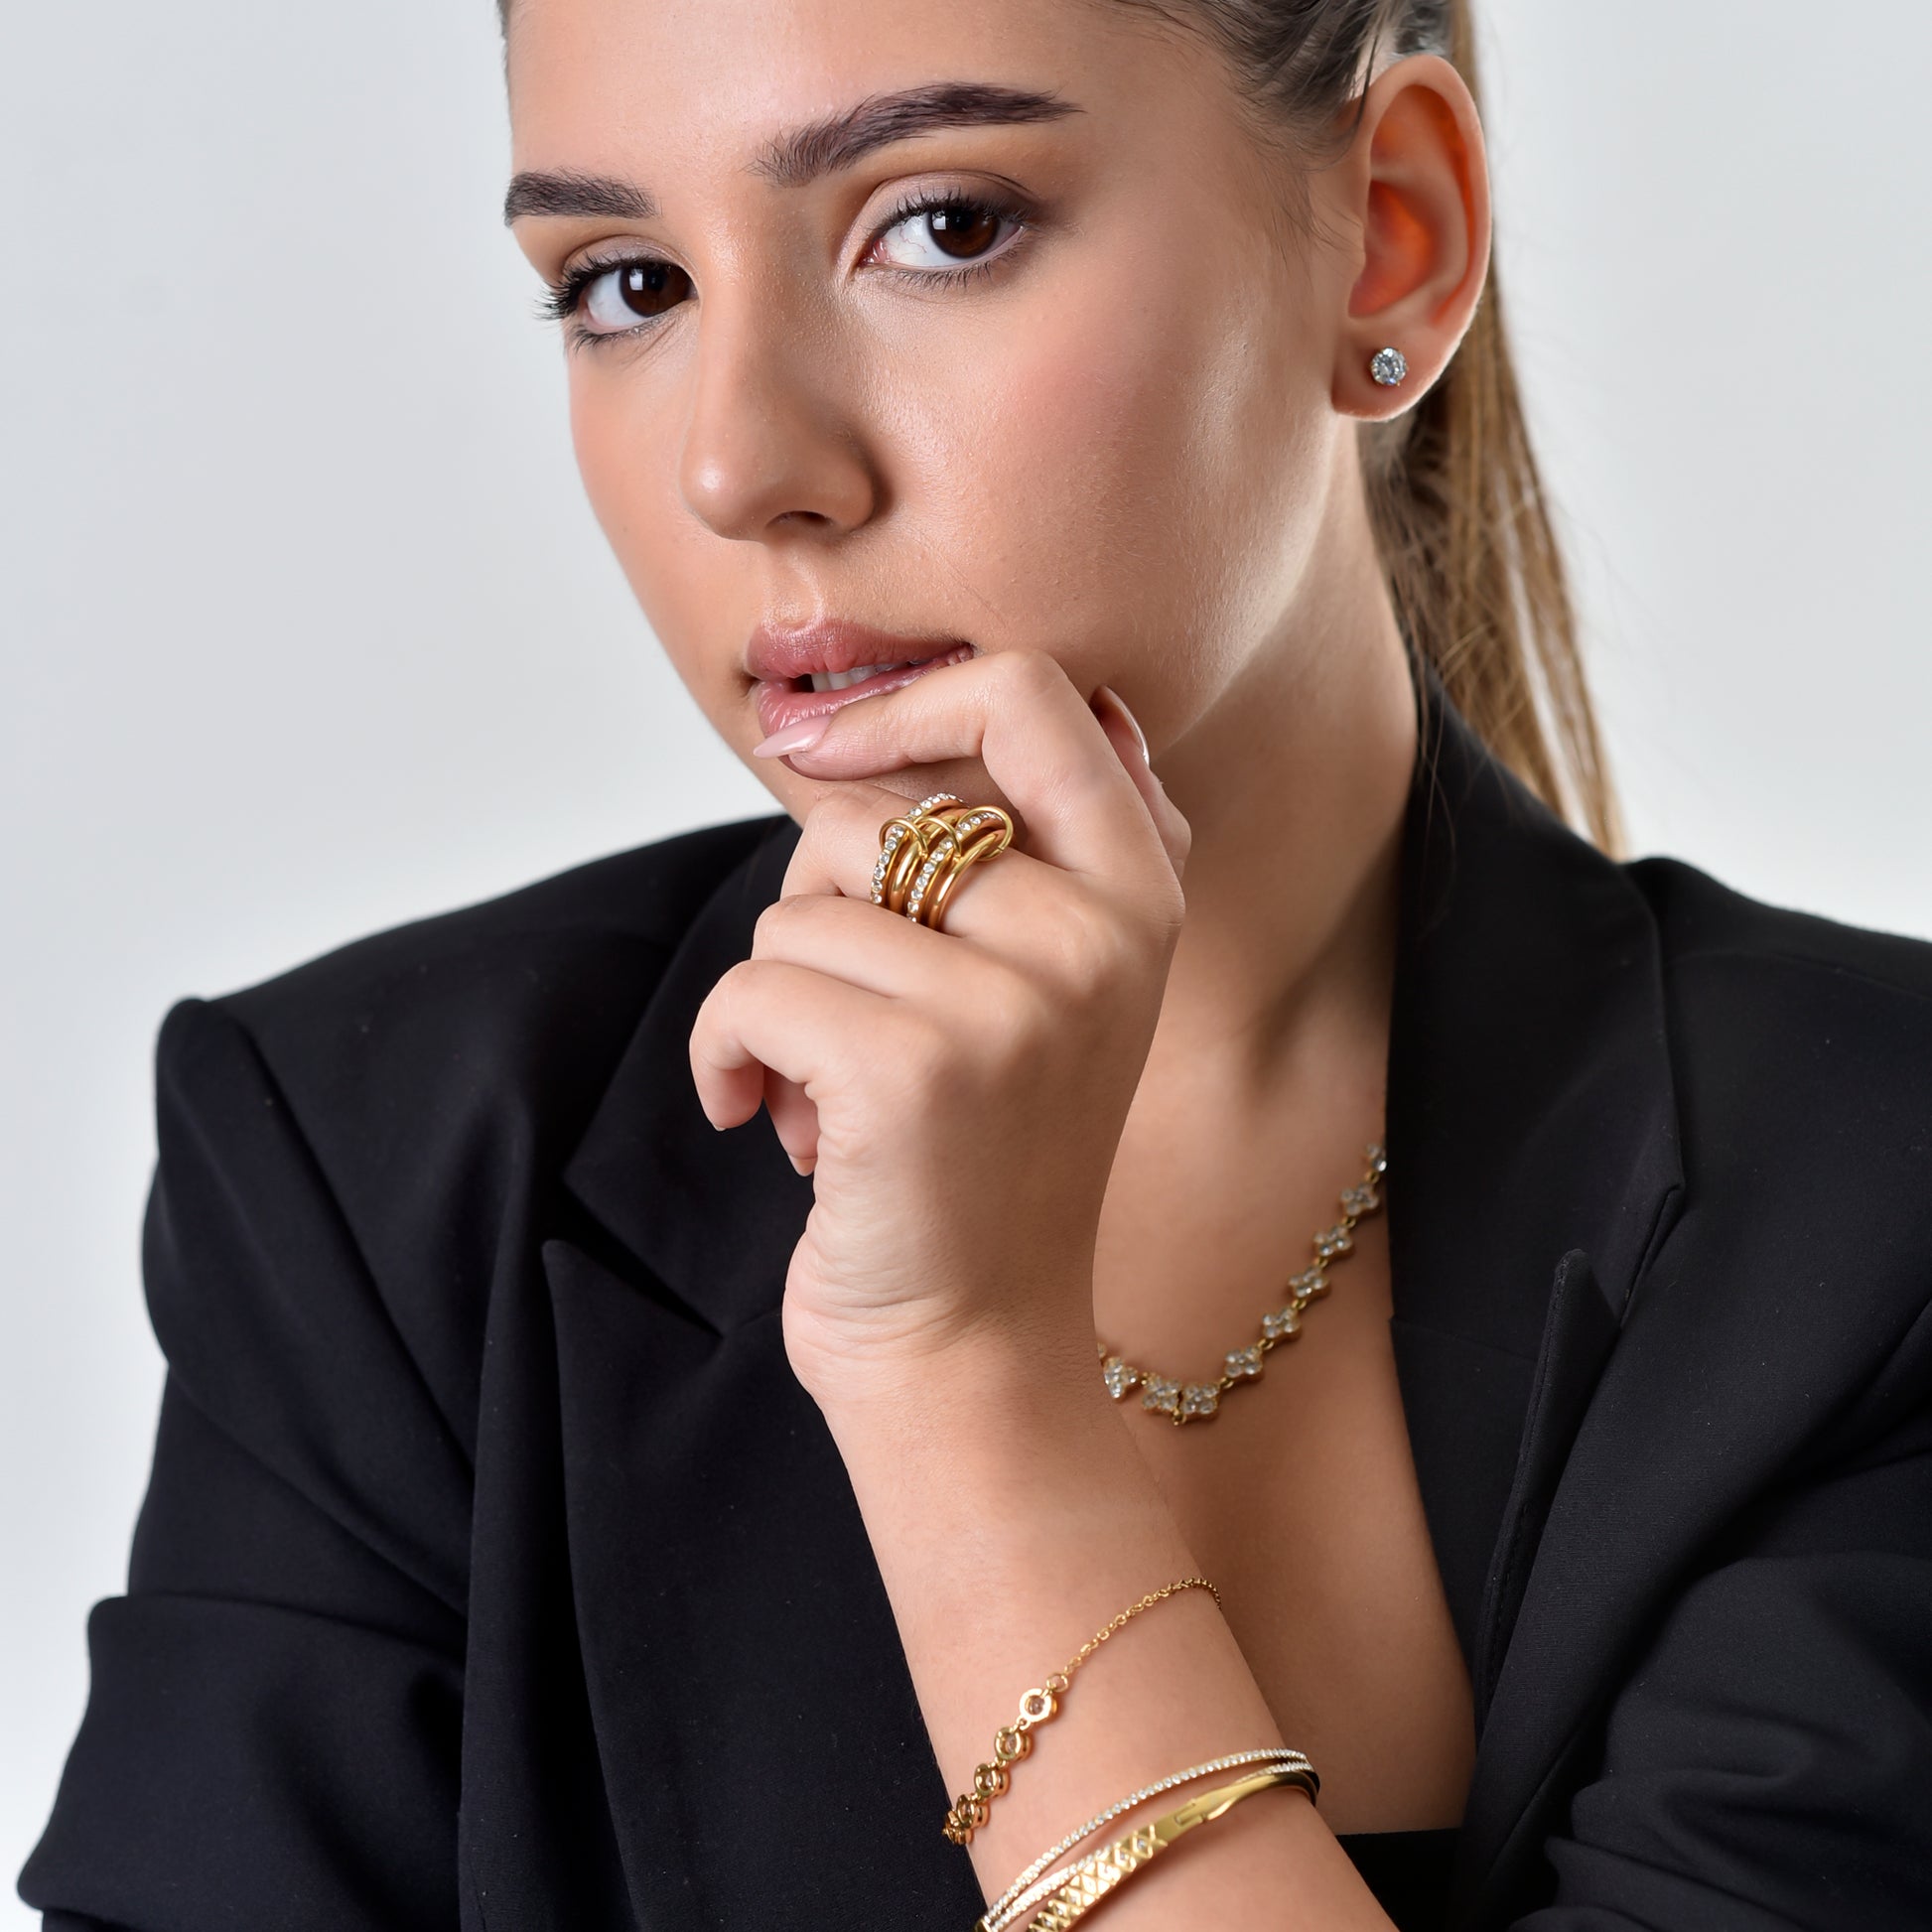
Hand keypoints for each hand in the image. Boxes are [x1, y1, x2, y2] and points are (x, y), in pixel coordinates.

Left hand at [688, 650, 1189, 1410]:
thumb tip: (1047, 699)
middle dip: (819, 917)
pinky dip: (724, 1054)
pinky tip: (762, 1121)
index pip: (1032, 698)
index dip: (907, 699)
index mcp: (1140, 898)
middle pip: (870, 818)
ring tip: (833, 1093)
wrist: (975, 1351)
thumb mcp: (1068, 990)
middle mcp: (1095, 938)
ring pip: (798, 905)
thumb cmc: (986, 1161)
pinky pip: (751, 987)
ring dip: (778, 999)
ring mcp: (1013, 1004)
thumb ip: (1064, 849)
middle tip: (858, 1021)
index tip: (822, 747)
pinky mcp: (912, 1070)